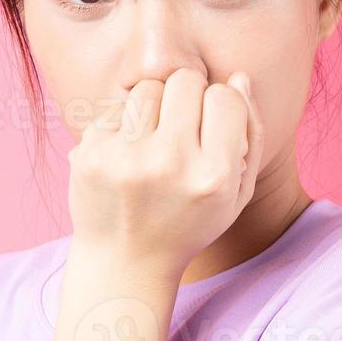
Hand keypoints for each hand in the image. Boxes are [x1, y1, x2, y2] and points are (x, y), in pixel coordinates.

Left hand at [66, 68, 264, 278]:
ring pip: (149, 87)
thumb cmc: (188, 222)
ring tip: (154, 139)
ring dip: (155, 105)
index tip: (211, 129)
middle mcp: (169, 164)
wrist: (124, 262)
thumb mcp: (236, 194)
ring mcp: (125, 158)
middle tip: (182, 127)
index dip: (221, 107)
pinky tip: (127, 155)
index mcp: (213, 176)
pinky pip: (116, 107)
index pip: (225, 96)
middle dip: (188, 97)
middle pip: (186, 81)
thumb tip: (239, 78)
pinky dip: (125, 124)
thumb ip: (250, 134)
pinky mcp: (91, 154)